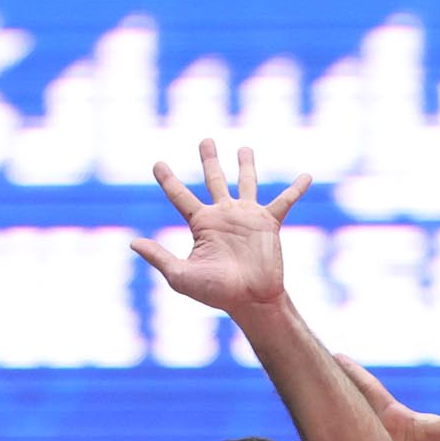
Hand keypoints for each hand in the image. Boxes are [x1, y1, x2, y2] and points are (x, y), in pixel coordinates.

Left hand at [133, 139, 309, 316]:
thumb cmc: (215, 292)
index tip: (157, 163)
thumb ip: (159, 256)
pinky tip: (306, 176)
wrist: (250, 300)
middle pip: (214, 179)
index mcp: (202, 223)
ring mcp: (247, 217)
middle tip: (206, 140)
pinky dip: (296, 188)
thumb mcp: (181, 275)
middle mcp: (224, 215)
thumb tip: (132, 242)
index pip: (180, 195)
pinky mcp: (269, 223)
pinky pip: (285, 201)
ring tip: (244, 148)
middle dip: (209, 159)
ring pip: (246, 182)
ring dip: (246, 165)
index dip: (168, 179)